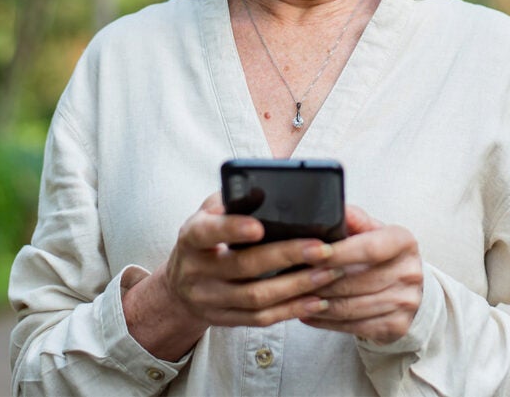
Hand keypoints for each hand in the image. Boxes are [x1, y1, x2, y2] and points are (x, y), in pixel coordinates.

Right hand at [123, 193, 344, 359]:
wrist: (181, 284)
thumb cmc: (206, 237)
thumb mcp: (209, 213)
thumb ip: (233, 200)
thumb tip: (264, 189)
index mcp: (191, 237)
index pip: (208, 232)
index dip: (232, 229)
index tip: (260, 227)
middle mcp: (196, 271)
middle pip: (243, 266)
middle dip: (286, 257)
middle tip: (322, 249)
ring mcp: (209, 299)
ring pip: (256, 297)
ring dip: (297, 286)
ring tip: (329, 272)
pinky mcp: (225, 320)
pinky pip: (261, 318)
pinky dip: (291, 310)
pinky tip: (317, 300)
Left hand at [299, 205, 422, 344]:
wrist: (408, 288)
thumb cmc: (382, 255)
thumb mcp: (372, 230)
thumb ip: (352, 219)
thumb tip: (330, 207)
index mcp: (403, 241)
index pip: (369, 248)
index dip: (338, 252)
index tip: (310, 253)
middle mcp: (409, 272)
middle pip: (356, 281)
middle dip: (320, 281)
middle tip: (292, 279)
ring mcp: (405, 302)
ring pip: (352, 307)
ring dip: (319, 304)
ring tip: (295, 298)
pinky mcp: (396, 326)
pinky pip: (354, 326)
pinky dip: (327, 322)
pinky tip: (308, 314)